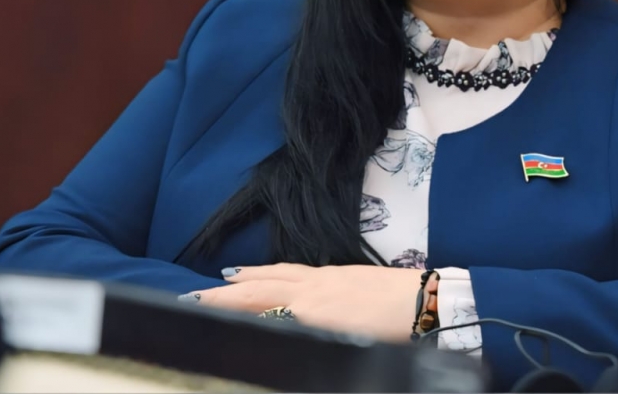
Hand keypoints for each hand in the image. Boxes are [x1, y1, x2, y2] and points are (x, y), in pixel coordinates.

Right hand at [184, 263, 423, 341]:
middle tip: (194, 295)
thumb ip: (307, 342)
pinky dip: (276, 269)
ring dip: (249, 276)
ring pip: (278, 272)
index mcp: (309, 308)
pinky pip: (297, 268)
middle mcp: (313, 287)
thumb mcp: (345, 349)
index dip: (221, 307)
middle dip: (225, 291)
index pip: (254, 304)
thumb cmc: (390, 333)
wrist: (425, 302)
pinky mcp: (342, 271)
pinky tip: (278, 272)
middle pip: (260, 285)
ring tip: (227, 279)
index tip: (191, 306)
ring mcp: (327, 276)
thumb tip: (278, 333)